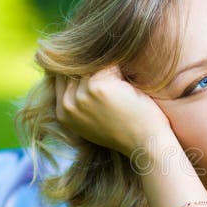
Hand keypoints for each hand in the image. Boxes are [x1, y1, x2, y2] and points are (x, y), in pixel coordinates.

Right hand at [55, 66, 173, 156]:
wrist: (146, 144)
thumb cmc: (128, 131)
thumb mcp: (94, 120)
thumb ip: (82, 101)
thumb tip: (78, 74)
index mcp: (63, 113)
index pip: (61, 76)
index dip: (79, 67)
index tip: (97, 64)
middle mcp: (68, 104)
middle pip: (74, 67)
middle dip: (93, 63)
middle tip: (114, 66)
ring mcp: (81, 95)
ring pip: (91, 63)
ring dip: (110, 64)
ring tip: (125, 74)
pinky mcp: (97, 87)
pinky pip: (107, 63)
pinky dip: (121, 66)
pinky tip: (131, 78)